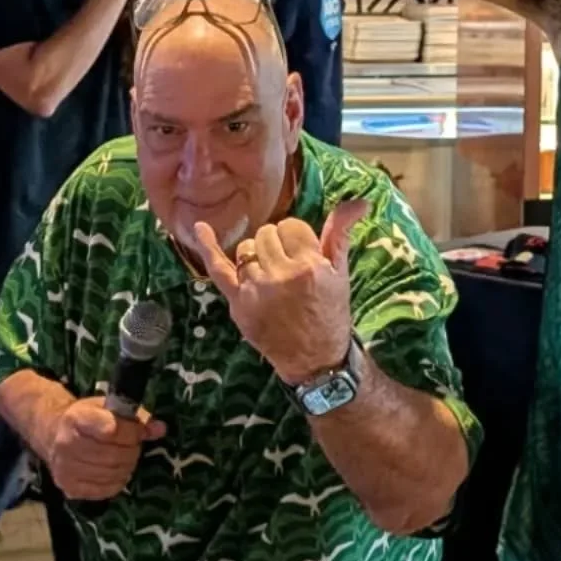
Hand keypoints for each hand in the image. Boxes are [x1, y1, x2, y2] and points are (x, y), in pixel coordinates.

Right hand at [48, 397, 165, 500]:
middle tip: (134, 445)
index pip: (111, 429)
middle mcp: (66, 445)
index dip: (131, 431)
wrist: (53, 433)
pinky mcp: (69, 488)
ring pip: (111, 473)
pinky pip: (105, 490)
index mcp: (77, 418)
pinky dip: (118, 481)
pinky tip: (116, 471)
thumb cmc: (86, 418)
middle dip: (132, 449)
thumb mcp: (107, 407)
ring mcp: (66, 469)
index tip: (137, 429)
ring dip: (127, 465)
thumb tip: (160, 429)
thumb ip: (134, 417)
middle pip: (114, 454)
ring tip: (126, 456)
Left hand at [193, 200, 366, 385]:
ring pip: (247, 249)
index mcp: (309, 266)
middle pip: (267, 234)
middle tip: (289, 265)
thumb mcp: (340, 273)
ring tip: (271, 273)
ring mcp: (255, 291)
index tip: (304, 253)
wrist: (315, 359)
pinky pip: (218, 269)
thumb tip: (359, 201)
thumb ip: (341, 233)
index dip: (298, 237)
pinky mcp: (238, 304)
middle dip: (278, 243)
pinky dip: (207, 246)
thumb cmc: (330, 312)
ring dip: (257, 254)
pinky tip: (200, 227)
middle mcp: (280, 276)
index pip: (291, 226)